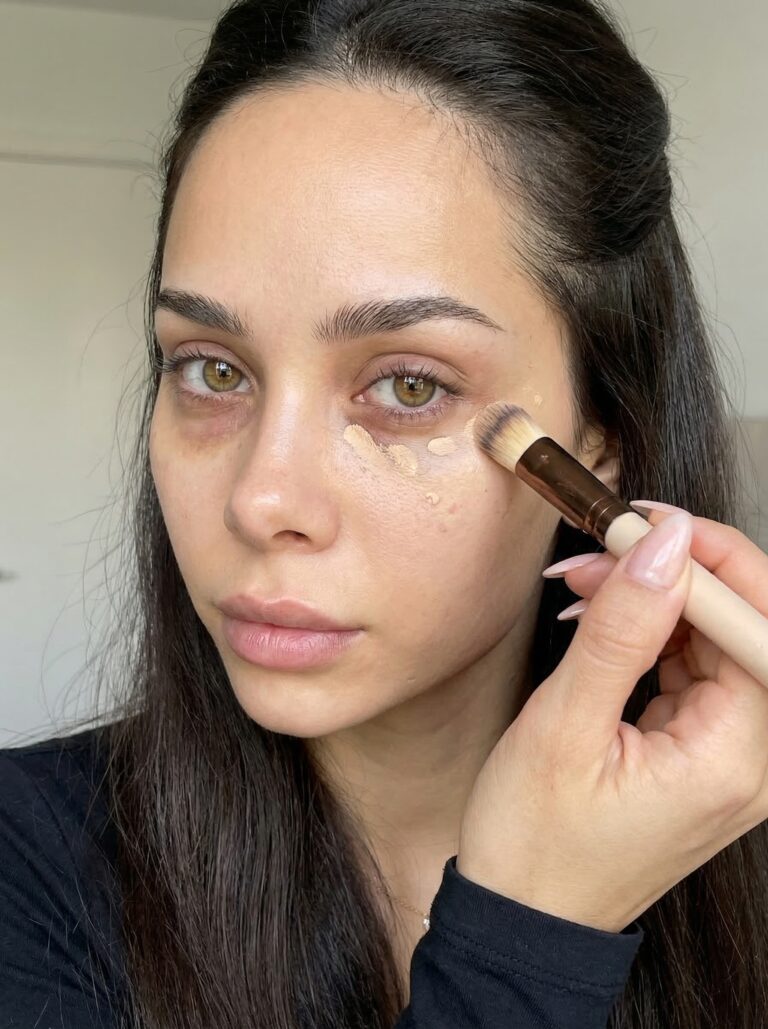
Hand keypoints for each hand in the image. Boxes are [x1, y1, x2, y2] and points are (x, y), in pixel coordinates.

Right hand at [456, 504, 767, 932]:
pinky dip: (647, 634)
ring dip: (655, 600)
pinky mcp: (702, 751)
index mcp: (735, 760)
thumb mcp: (565, 725)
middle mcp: (752, 760)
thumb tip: (663, 546)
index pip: (758, 629)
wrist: (523, 915)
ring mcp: (730, 757)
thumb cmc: (535, 841)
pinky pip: (692, 668)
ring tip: (584, 584)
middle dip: (673, 576)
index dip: (709, 563)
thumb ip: (622, 629)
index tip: (643, 523)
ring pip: (713, 641)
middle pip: (743, 629)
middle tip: (601, 548)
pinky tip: (600, 620)